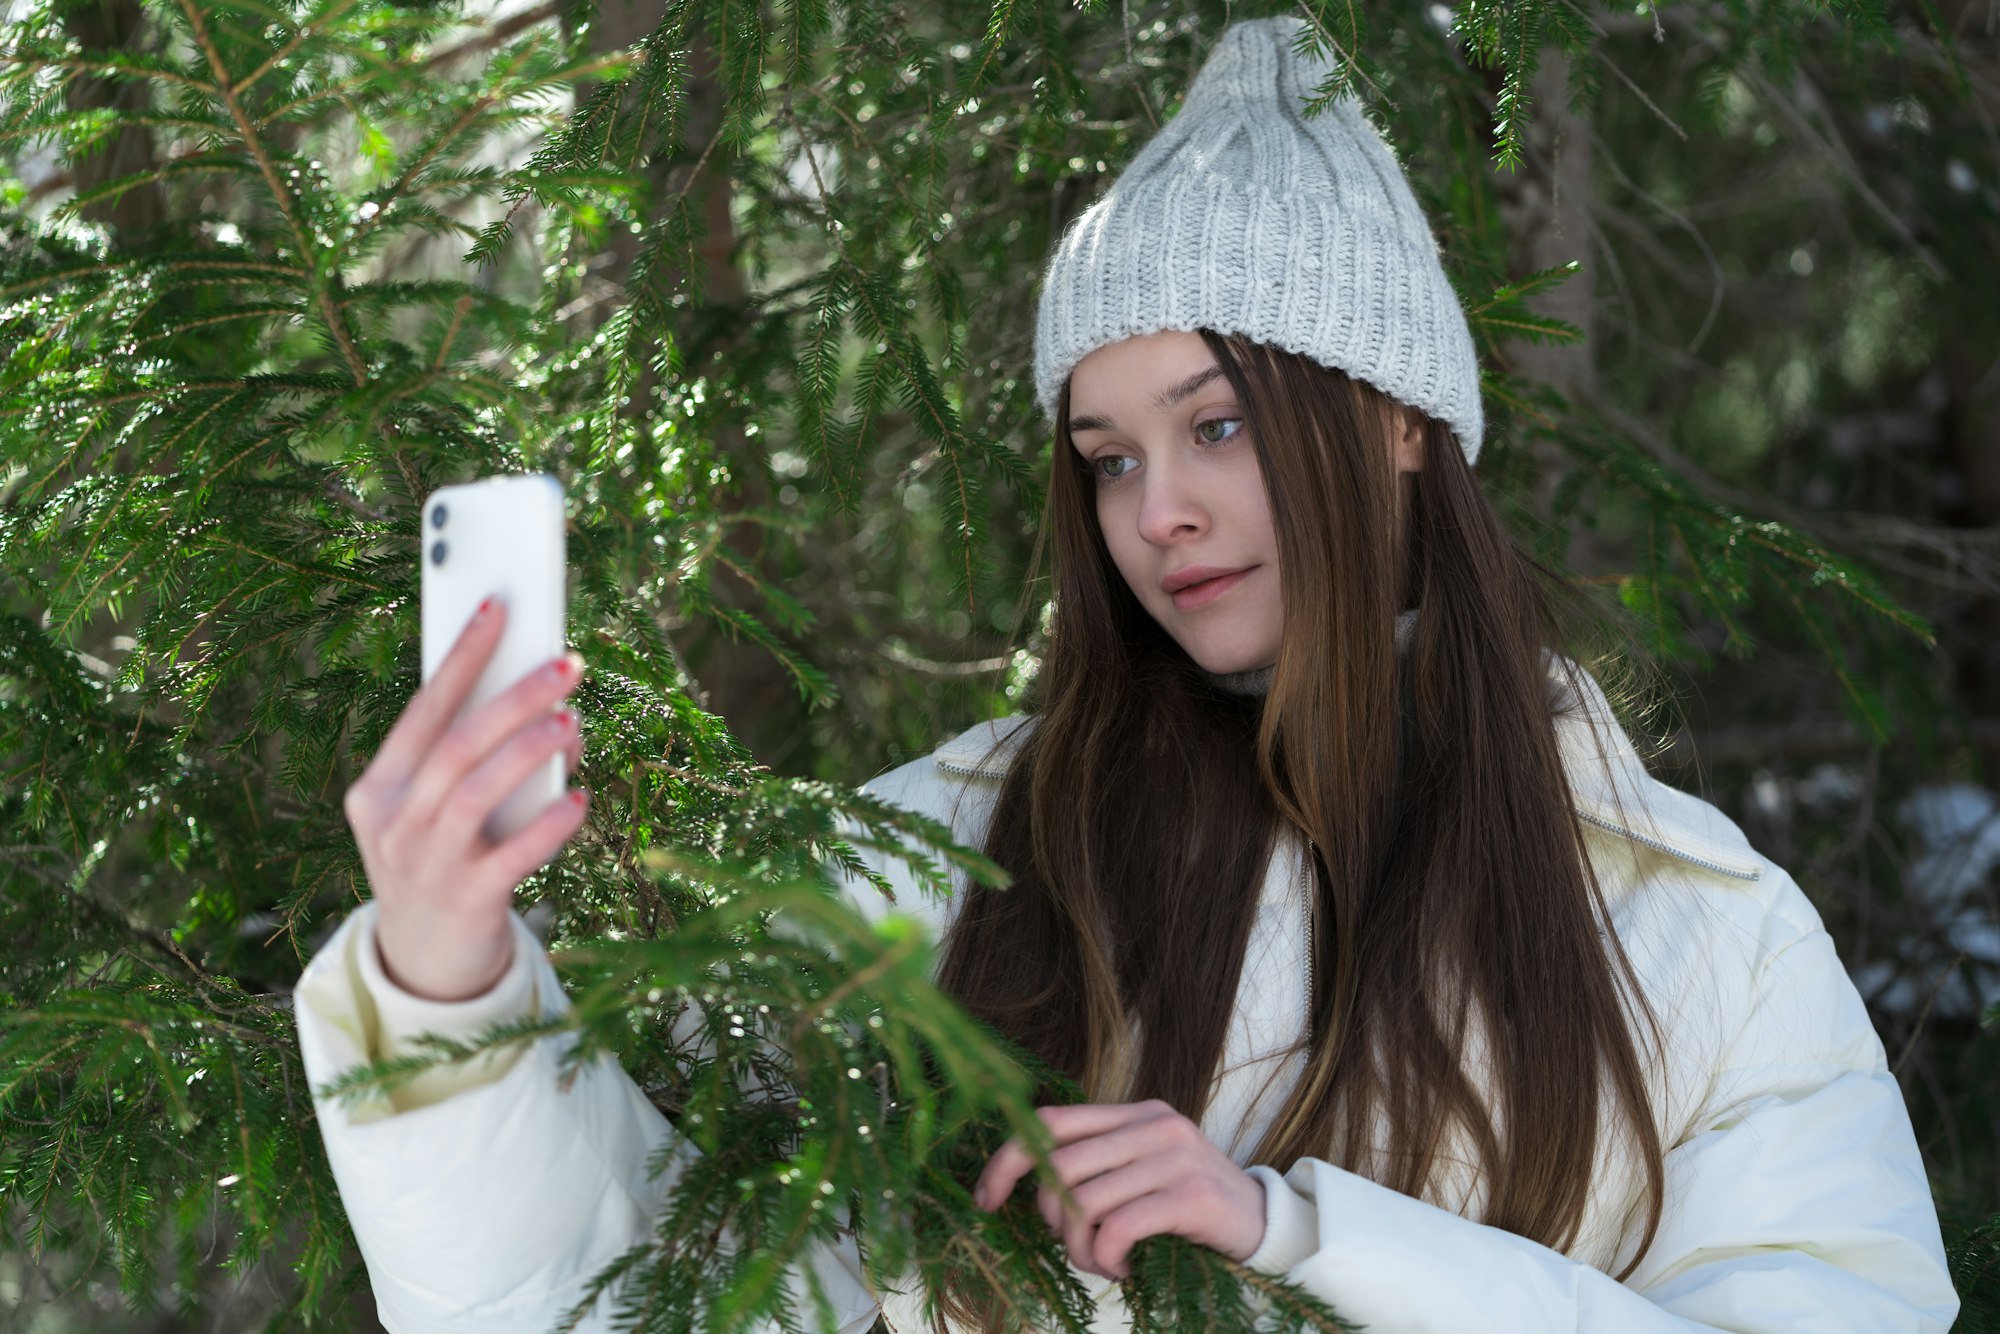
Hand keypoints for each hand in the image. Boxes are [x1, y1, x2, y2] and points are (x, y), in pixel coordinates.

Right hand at [342, 597, 588, 1001]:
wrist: (423, 963)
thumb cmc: (442, 864)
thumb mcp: (437, 812)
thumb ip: (476, 764)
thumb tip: (550, 712)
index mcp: (380, 786)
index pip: (425, 706)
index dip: (464, 654)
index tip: (499, 606)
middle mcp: (393, 821)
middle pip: (458, 742)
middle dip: (515, 697)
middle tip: (568, 665)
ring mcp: (423, 862)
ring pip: (477, 789)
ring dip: (531, 750)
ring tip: (573, 724)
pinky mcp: (464, 900)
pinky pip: (512, 853)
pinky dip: (550, 823)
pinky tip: (580, 799)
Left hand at [970, 1100, 1266, 1280]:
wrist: (1266, 1227)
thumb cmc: (1191, 1206)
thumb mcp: (1145, 1170)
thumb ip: (1099, 1165)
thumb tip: (1031, 1186)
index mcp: (1134, 1113)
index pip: (1049, 1122)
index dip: (1007, 1160)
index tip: (986, 1199)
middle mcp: (1152, 1124)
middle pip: (1060, 1166)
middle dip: (1052, 1218)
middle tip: (1075, 1247)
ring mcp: (1173, 1156)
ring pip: (1084, 1200)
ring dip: (1080, 1247)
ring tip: (1102, 1263)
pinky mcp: (1189, 1195)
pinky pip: (1118, 1227)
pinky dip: (1106, 1257)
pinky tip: (1121, 1268)